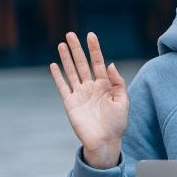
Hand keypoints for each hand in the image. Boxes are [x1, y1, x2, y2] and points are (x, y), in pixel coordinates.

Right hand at [49, 32, 128, 168]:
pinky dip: (58, 76)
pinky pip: (62, 86)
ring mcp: (80, 94)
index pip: (98, 62)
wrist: (104, 141)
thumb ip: (117, 82)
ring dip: (66, 58)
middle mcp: (91, 87)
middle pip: (82, 63)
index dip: (94, 48)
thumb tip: (110, 64)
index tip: (90, 35)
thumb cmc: (117, 123)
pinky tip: (54, 64)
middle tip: (70, 35)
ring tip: (62, 44)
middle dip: (76, 49)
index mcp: (105, 85)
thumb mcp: (123, 101)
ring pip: (71, 71)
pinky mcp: (70, 103)